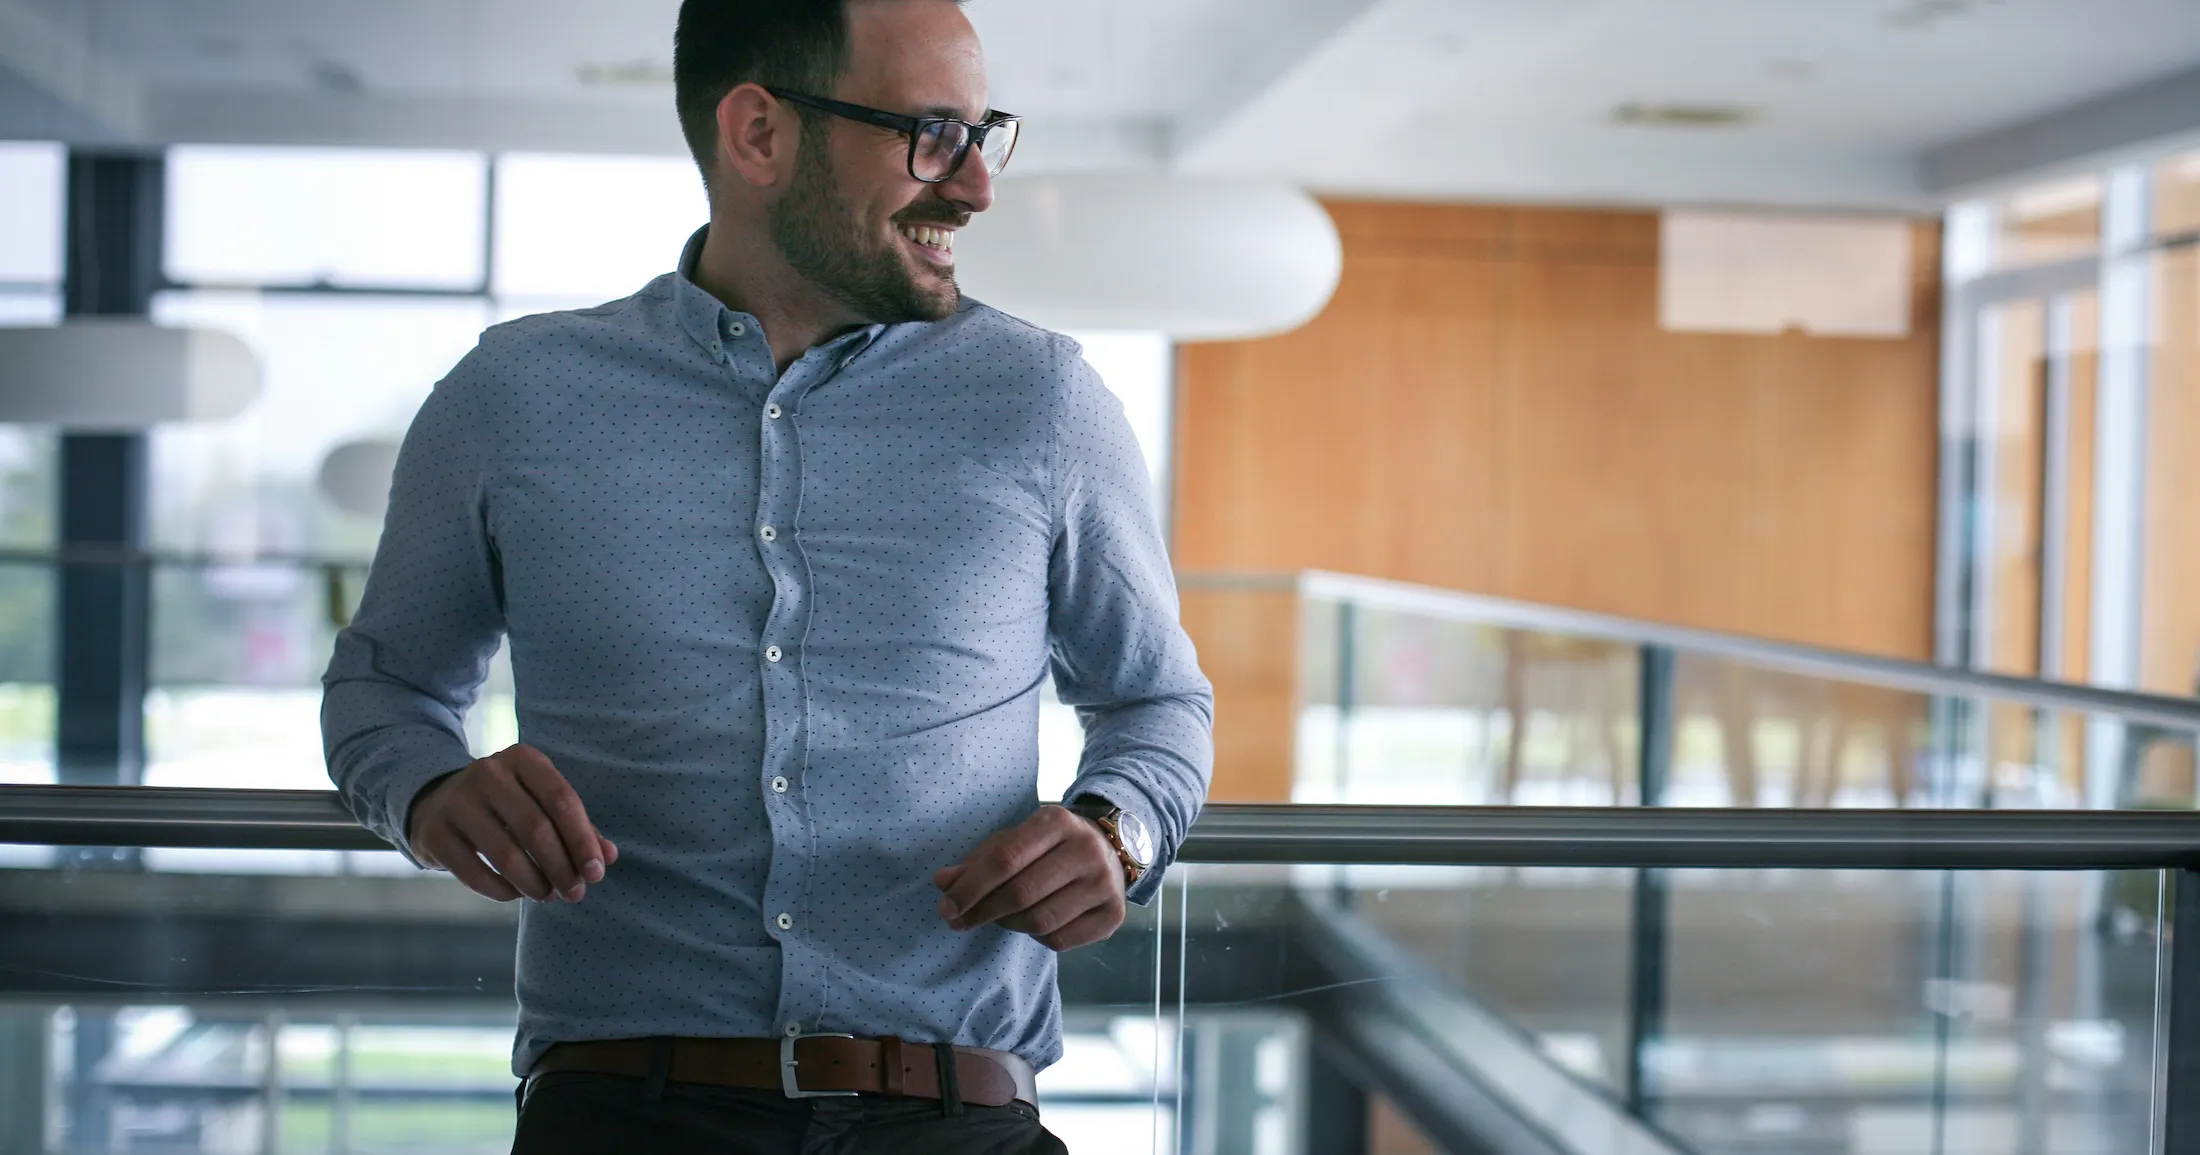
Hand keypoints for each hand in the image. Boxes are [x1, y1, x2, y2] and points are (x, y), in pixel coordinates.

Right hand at [406, 744, 618, 903]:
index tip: (596, 873)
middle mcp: (488, 772)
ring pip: (506, 853)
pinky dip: (502, 891)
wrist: (438, 802)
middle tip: (575, 893)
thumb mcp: (541, 802)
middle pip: (535, 828)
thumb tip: (607, 857)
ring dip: (534, 883)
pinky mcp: (434, 832)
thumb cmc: (506, 805)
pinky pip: (474, 872)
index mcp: (523, 759)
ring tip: (548, 896)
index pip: (562, 800)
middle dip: (561, 867)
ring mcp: (456, 801)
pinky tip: (515, 894)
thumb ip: (577, 828)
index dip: (583, 840)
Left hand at [933, 805, 1127, 951]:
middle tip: (958, 921)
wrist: (1111, 850)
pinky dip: (1036, 937)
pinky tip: (1033, 923)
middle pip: (1021, 894)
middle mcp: (1086, 850)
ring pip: (1039, 921)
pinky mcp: (1113, 915)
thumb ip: (978, 862)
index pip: (1005, 859)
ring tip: (998, 918)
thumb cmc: (1049, 847)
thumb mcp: (1015, 841)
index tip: (947, 906)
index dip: (971, 887)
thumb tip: (943, 882)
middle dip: (982, 912)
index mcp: (1057, 822)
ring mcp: (1104, 884)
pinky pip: (1060, 940)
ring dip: (1007, 925)